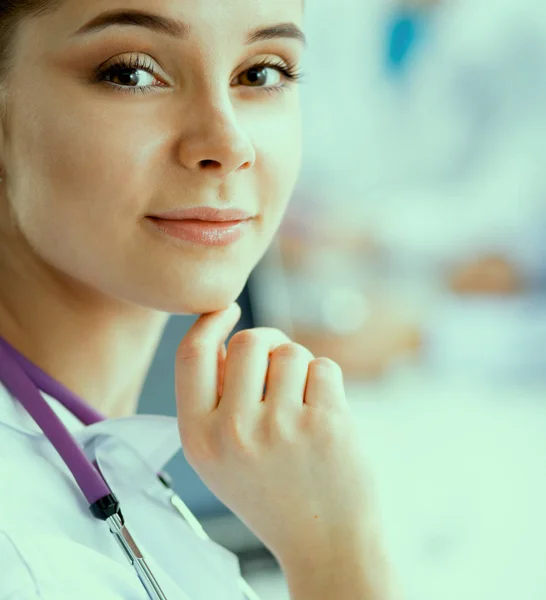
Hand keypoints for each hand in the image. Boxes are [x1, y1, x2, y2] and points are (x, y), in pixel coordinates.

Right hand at [174, 303, 373, 564]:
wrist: (325, 543)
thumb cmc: (273, 491)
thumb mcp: (219, 458)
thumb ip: (213, 401)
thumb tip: (227, 338)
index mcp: (198, 438)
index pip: (191, 355)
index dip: (210, 322)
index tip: (227, 310)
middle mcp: (233, 432)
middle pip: (249, 341)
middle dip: (270, 344)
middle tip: (282, 368)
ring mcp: (280, 428)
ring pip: (291, 352)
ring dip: (300, 368)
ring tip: (303, 405)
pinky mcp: (325, 424)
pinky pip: (324, 367)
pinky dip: (327, 382)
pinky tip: (325, 416)